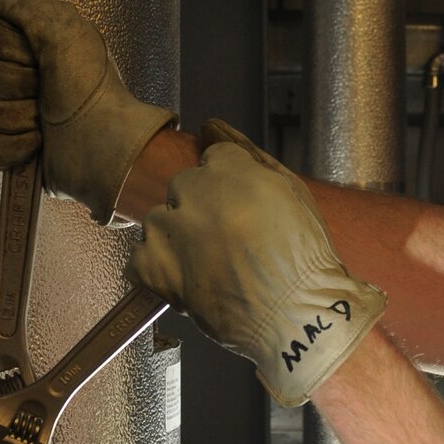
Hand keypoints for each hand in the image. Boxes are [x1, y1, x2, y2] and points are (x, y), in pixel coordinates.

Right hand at [0, 0, 176, 224]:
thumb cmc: (91, 88)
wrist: (104, 145)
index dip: (10, 50)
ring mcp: (5, 114)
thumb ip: (26, 5)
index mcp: (29, 46)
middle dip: (15, 87)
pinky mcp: (1, 148)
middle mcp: (14, 76)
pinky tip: (33, 145)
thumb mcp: (67, 31)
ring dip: (15, 119)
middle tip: (45, 94)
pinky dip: (8, 148)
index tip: (39, 58)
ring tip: (44, 123)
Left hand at [130, 120, 384, 406]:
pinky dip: (158, 270)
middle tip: (229, 242)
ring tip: (211, 265)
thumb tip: (210, 126)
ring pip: (159, 221)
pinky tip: (188, 281)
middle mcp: (199, 194)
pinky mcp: (157, 268)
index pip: (211, 158)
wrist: (300, 317)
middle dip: (201, 210)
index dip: (227, 187)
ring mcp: (175, 231)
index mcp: (232, 171)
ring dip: (177, 238)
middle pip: (183, 187)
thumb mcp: (291, 192)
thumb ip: (247, 153)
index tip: (239, 210)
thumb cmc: (303, 259)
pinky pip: (140, 258)